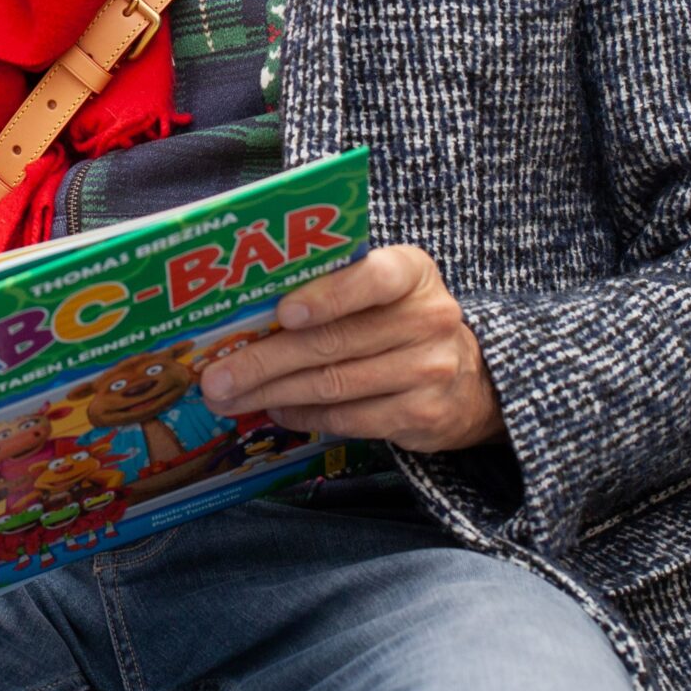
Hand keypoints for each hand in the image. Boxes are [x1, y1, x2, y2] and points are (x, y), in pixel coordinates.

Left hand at [199, 246, 503, 452]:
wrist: (474, 377)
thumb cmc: (401, 318)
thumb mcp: (383, 288)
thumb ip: (332, 285)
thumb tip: (247, 309)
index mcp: (414, 272)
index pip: (374, 278)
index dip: (328, 295)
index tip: (283, 313)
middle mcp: (429, 319)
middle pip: (335, 342)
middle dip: (265, 360)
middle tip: (216, 375)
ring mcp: (429, 371)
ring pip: (335, 385)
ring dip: (272, 393)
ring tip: (229, 397)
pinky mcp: (422, 416)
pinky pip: (349, 418)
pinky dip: (304, 416)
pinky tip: (275, 410)